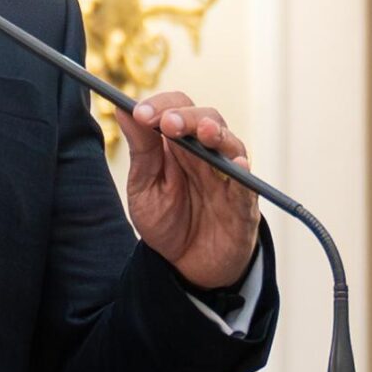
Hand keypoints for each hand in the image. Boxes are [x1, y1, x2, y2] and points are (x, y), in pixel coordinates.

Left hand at [120, 91, 260, 289]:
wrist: (186, 267)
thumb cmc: (167, 222)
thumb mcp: (145, 187)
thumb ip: (141, 150)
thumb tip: (123, 109)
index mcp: (178, 145)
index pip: (175, 109)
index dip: (159, 105)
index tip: (138, 113)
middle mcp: (205, 153)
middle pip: (205, 118)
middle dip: (186, 117)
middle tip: (167, 123)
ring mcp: (227, 175)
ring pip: (230, 143)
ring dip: (217, 134)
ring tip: (204, 131)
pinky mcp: (243, 203)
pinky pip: (247, 184)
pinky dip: (243, 172)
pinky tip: (236, 164)